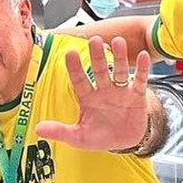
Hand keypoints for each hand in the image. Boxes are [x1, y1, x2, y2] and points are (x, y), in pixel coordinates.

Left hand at [35, 36, 150, 150]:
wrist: (124, 142)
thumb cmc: (100, 136)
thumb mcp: (78, 137)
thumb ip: (60, 131)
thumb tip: (38, 129)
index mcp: (87, 97)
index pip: (79, 80)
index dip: (75, 68)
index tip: (70, 53)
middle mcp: (103, 89)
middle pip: (99, 70)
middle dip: (97, 56)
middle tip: (94, 40)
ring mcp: (120, 90)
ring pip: (119, 71)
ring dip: (120, 56)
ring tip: (118, 42)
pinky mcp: (136, 95)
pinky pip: (140, 80)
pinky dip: (142, 69)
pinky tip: (144, 56)